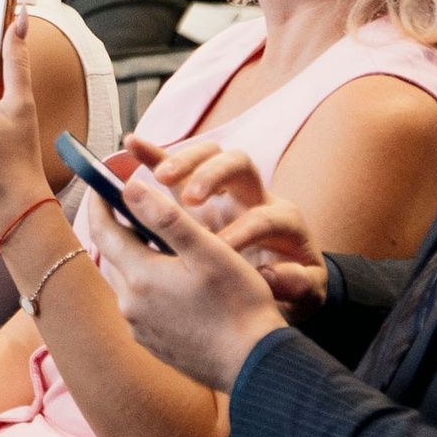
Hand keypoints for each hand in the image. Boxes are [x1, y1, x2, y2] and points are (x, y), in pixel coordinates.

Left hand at [94, 168, 287, 388]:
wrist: (254, 364)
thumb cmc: (239, 304)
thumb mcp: (207, 251)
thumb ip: (166, 217)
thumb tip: (129, 187)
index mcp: (140, 277)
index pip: (102, 231)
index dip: (100, 202)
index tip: (102, 182)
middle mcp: (130, 305)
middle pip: (113, 256)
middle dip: (122, 230)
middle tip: (141, 209)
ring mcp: (140, 329)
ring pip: (128, 282)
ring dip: (137, 260)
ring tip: (164, 245)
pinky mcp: (153, 344)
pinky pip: (140, 306)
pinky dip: (149, 287)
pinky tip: (177, 284)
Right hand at [129, 138, 325, 315]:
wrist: (281, 280)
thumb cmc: (291, 285)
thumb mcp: (304, 291)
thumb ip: (296, 284)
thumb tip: (275, 277)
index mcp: (281, 221)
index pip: (263, 215)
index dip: (244, 229)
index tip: (224, 249)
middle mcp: (253, 196)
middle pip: (237, 165)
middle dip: (213, 176)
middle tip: (190, 199)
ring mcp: (224, 191)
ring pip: (206, 157)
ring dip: (183, 162)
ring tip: (160, 178)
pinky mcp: (198, 191)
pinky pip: (175, 165)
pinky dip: (154, 154)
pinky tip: (132, 145)